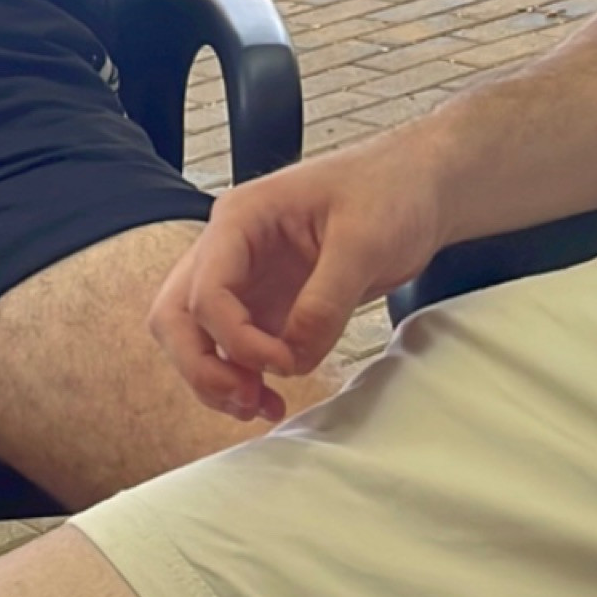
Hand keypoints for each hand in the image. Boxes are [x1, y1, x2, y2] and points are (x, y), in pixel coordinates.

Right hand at [149, 139, 445, 421]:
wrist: (418, 189)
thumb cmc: (387, 190)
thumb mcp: (364, 241)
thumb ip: (326, 301)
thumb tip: (295, 357)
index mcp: (240, 219)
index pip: (206, 289)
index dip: (237, 338)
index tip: (285, 361)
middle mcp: (230, 250)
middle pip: (177, 315)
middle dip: (200, 365)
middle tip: (245, 398)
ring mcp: (247, 279)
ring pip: (195, 336)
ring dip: (215, 378)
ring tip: (260, 407)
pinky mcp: (269, 304)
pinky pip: (235, 348)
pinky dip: (242, 378)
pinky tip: (271, 399)